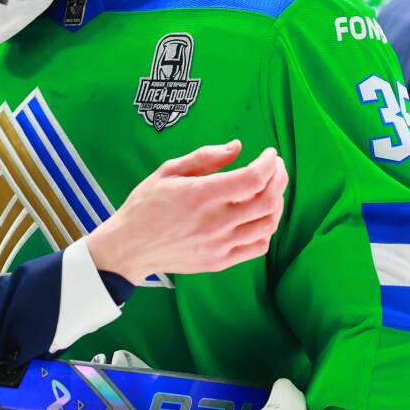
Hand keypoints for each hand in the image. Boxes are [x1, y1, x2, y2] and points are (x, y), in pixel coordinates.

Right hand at [85, 141, 287, 284]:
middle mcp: (215, 221)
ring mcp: (220, 244)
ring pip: (268, 225)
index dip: (269, 164)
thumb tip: (236, 147)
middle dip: (279, 179)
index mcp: (201, 195)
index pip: (253, 178)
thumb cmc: (145, 205)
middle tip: (275, 168)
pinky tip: (258, 216)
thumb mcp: (168, 171)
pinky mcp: (220, 261)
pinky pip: (258, 246)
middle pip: (268, 201)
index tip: (269, 154)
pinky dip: (266, 229)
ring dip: (276, 203)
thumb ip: (204, 157)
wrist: (130, 247)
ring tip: (270, 190)